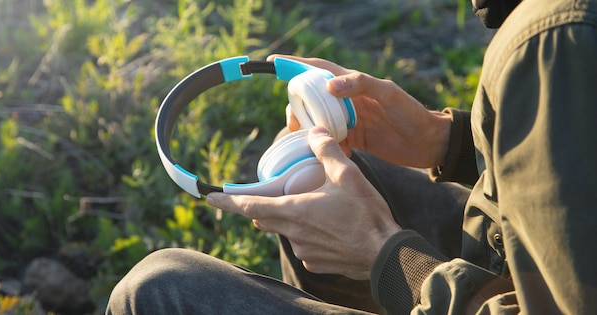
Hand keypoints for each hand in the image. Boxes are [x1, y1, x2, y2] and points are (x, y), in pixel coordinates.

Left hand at [207, 126, 401, 279]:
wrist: (386, 255)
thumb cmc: (366, 215)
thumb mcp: (348, 175)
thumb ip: (327, 151)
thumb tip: (314, 131)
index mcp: (294, 211)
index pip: (250, 206)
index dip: (228, 201)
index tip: (210, 198)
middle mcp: (294, 234)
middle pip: (264, 219)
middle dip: (260, 207)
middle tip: (267, 194)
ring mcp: (305, 251)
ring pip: (285, 231)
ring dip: (290, 219)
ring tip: (312, 207)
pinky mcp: (317, 263)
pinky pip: (304, 246)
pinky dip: (309, 234)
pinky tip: (329, 227)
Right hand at [268, 54, 451, 167]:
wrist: (428, 144)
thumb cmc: (411, 114)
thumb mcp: (388, 94)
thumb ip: (361, 85)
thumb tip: (329, 85)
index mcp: (353, 83)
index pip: (319, 69)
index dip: (295, 65)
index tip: (273, 64)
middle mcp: (347, 100)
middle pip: (311, 99)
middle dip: (298, 108)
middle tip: (294, 123)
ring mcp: (349, 120)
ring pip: (317, 122)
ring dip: (309, 131)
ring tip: (306, 142)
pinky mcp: (353, 139)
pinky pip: (330, 142)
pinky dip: (324, 148)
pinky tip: (325, 155)